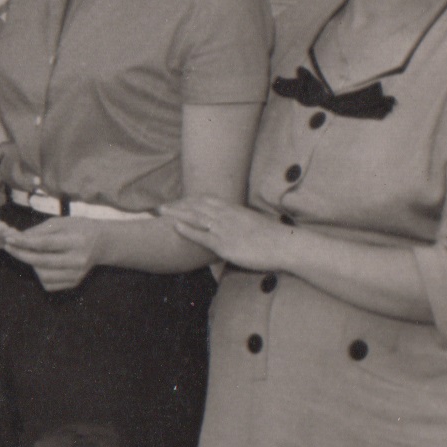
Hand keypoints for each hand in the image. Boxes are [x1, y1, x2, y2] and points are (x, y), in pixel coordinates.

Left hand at [2, 216, 104, 292]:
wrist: (102, 243)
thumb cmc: (79, 228)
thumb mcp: (61, 222)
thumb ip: (39, 231)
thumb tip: (17, 238)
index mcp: (77, 241)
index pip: (45, 244)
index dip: (24, 243)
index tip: (9, 239)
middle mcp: (78, 260)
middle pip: (41, 262)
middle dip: (21, 254)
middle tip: (9, 247)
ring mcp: (77, 274)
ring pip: (43, 276)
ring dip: (32, 265)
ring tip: (33, 254)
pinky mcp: (74, 283)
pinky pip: (49, 284)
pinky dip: (41, 274)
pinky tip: (44, 264)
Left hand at [163, 196, 288, 271]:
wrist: (286, 245)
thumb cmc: (274, 238)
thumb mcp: (254, 225)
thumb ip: (242, 224)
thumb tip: (236, 229)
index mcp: (234, 210)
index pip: (207, 200)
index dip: (190, 200)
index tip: (177, 200)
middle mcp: (227, 216)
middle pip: (196, 206)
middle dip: (177, 205)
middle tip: (160, 205)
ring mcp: (224, 229)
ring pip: (195, 217)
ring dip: (176, 213)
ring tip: (160, 211)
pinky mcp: (225, 244)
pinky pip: (202, 236)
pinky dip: (187, 230)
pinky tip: (174, 226)